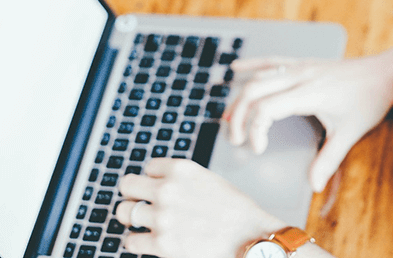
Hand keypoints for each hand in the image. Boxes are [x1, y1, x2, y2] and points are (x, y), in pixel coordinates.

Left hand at [116, 158, 283, 257]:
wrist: (250, 236)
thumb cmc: (234, 210)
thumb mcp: (207, 179)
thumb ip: (182, 179)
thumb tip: (159, 183)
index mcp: (181, 169)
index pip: (148, 167)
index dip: (153, 179)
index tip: (159, 188)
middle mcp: (167, 190)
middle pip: (127, 185)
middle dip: (134, 195)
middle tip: (141, 203)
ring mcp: (162, 217)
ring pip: (124, 212)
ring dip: (133, 218)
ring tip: (145, 223)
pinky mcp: (161, 244)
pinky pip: (130, 240)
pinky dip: (138, 241)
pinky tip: (151, 240)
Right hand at [224, 46, 392, 191]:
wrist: (385, 73)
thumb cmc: (369, 101)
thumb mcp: (350, 133)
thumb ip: (329, 160)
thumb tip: (313, 185)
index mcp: (308, 93)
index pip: (266, 109)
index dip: (255, 130)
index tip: (258, 150)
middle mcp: (300, 77)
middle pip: (254, 91)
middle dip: (238, 116)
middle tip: (236, 139)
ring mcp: (301, 67)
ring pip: (260, 77)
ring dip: (240, 97)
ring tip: (229, 118)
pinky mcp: (304, 63)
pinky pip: (272, 61)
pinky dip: (252, 65)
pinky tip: (237, 69)